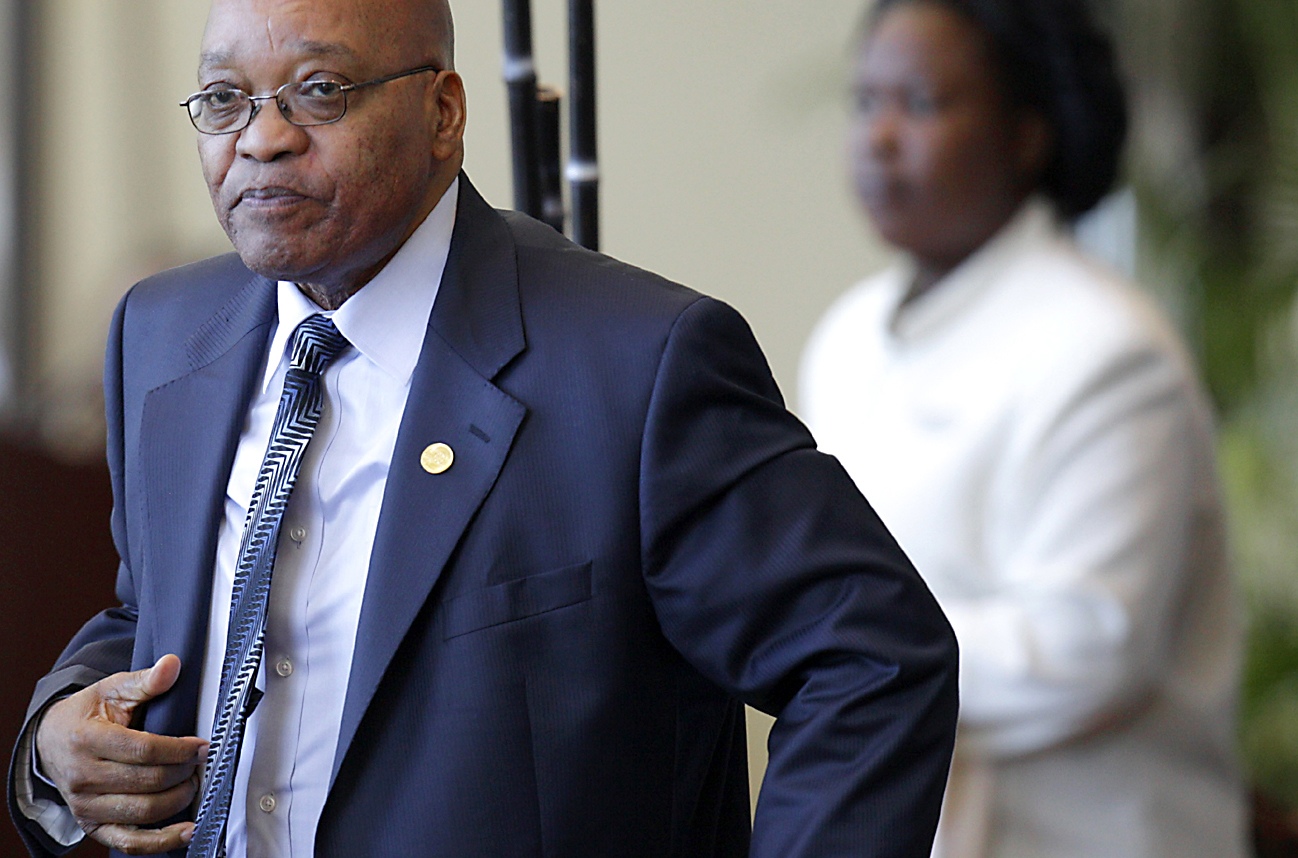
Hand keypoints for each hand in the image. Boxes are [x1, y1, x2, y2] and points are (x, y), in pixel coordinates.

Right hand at [35, 654, 207, 854]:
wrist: (53, 741)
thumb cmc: (89, 714)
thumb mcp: (113, 689)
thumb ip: (145, 681)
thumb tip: (173, 665)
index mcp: (86, 741)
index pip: (143, 751)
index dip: (179, 750)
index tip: (202, 746)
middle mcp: (82, 777)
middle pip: (148, 782)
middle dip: (183, 773)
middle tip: (201, 762)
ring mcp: (86, 806)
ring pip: (144, 812)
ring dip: (178, 799)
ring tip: (193, 782)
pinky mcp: (93, 825)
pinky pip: (129, 842)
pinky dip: (162, 840)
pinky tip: (188, 830)